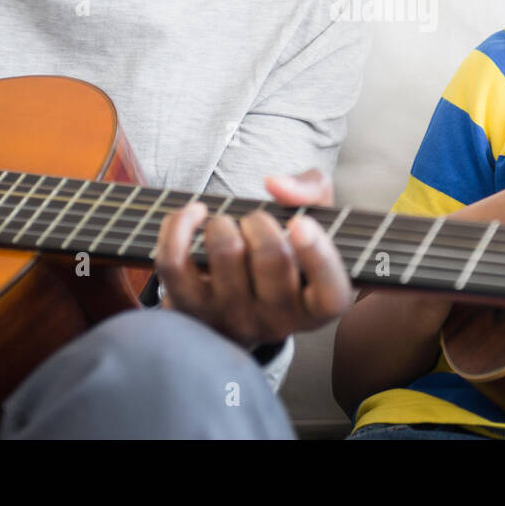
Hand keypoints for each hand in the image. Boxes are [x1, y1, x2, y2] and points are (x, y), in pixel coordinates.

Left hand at [152, 168, 352, 348]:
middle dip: (261, 221)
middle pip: (272, 256)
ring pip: (226, 251)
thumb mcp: (317, 221)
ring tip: (228, 225)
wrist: (242, 298)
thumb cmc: (287, 251)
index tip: (300, 223)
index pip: (330, 294)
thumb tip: (275, 184)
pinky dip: (179, 225)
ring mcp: (231, 319)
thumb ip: (311, 191)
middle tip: (258, 222)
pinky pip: (174, 262)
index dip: (316, 254)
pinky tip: (194, 214)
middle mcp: (277, 321)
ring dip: (223, 222)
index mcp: (317, 307)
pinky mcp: (189, 310)